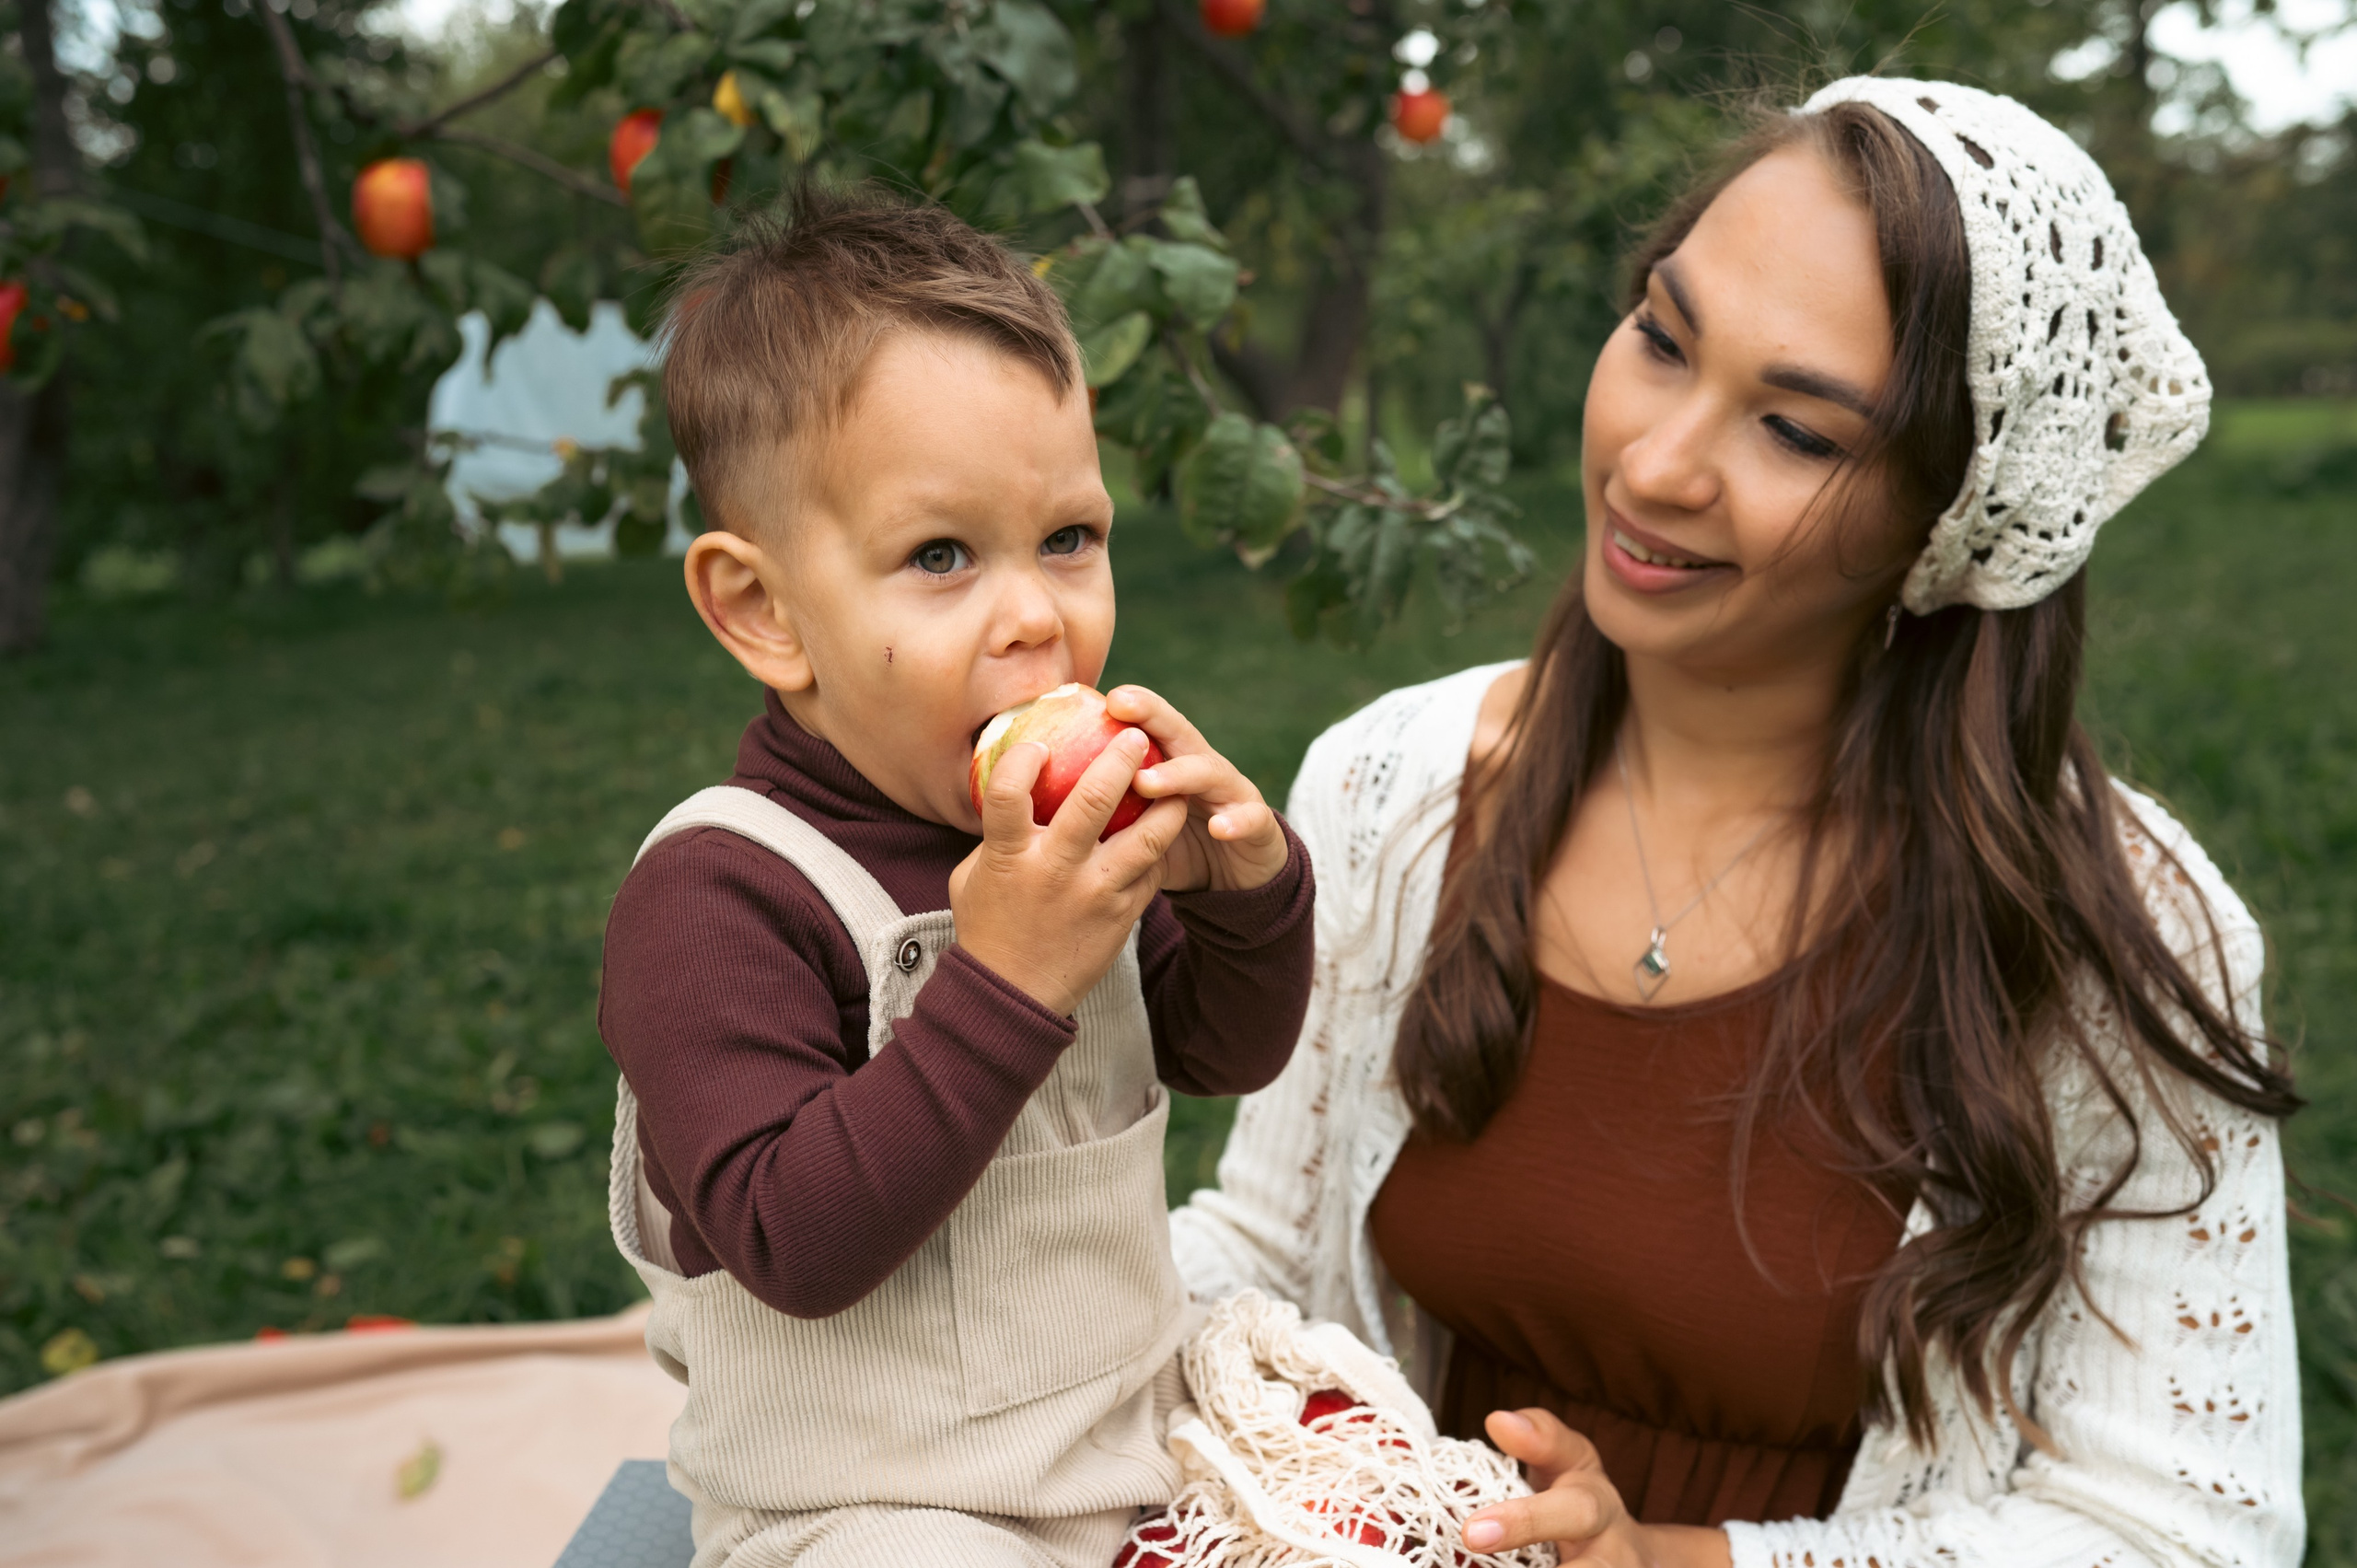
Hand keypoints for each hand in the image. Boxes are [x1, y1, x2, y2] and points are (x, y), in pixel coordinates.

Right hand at [949, 729, 1188, 1015]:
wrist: (1014, 996)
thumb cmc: (989, 927)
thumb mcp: (973, 876)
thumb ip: (996, 834)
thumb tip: (1014, 787)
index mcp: (1010, 856)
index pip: (1008, 792)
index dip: (1023, 759)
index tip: (1040, 746)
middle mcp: (1055, 870)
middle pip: (1093, 800)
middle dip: (1120, 758)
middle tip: (1137, 735)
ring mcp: (1095, 893)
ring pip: (1145, 837)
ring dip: (1164, 803)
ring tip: (1175, 782)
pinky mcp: (1123, 914)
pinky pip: (1152, 870)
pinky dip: (1159, 847)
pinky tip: (1162, 830)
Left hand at [1105, 684, 1286, 893]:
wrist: (1239, 877)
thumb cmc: (1176, 847)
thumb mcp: (1137, 826)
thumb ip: (1102, 808)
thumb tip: (1037, 798)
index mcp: (1170, 762)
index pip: (1146, 726)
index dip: (1127, 707)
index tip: (1095, 694)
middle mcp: (1202, 767)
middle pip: (1178, 732)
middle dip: (1151, 714)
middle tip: (1121, 705)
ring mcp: (1231, 793)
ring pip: (1209, 772)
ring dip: (1179, 773)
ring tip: (1148, 782)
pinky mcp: (1258, 826)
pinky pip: (1249, 821)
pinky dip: (1236, 822)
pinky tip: (1220, 827)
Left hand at [1461, 1409, 1730, 1567]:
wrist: (1639, 1562)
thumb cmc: (1581, 1504)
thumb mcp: (1571, 1462)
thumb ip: (1540, 1437)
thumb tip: (1499, 1420)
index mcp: (1596, 1509)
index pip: (1570, 1510)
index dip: (1523, 1522)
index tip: (1472, 1531)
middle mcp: (1612, 1557)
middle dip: (1531, 1545)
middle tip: (1475, 1548)